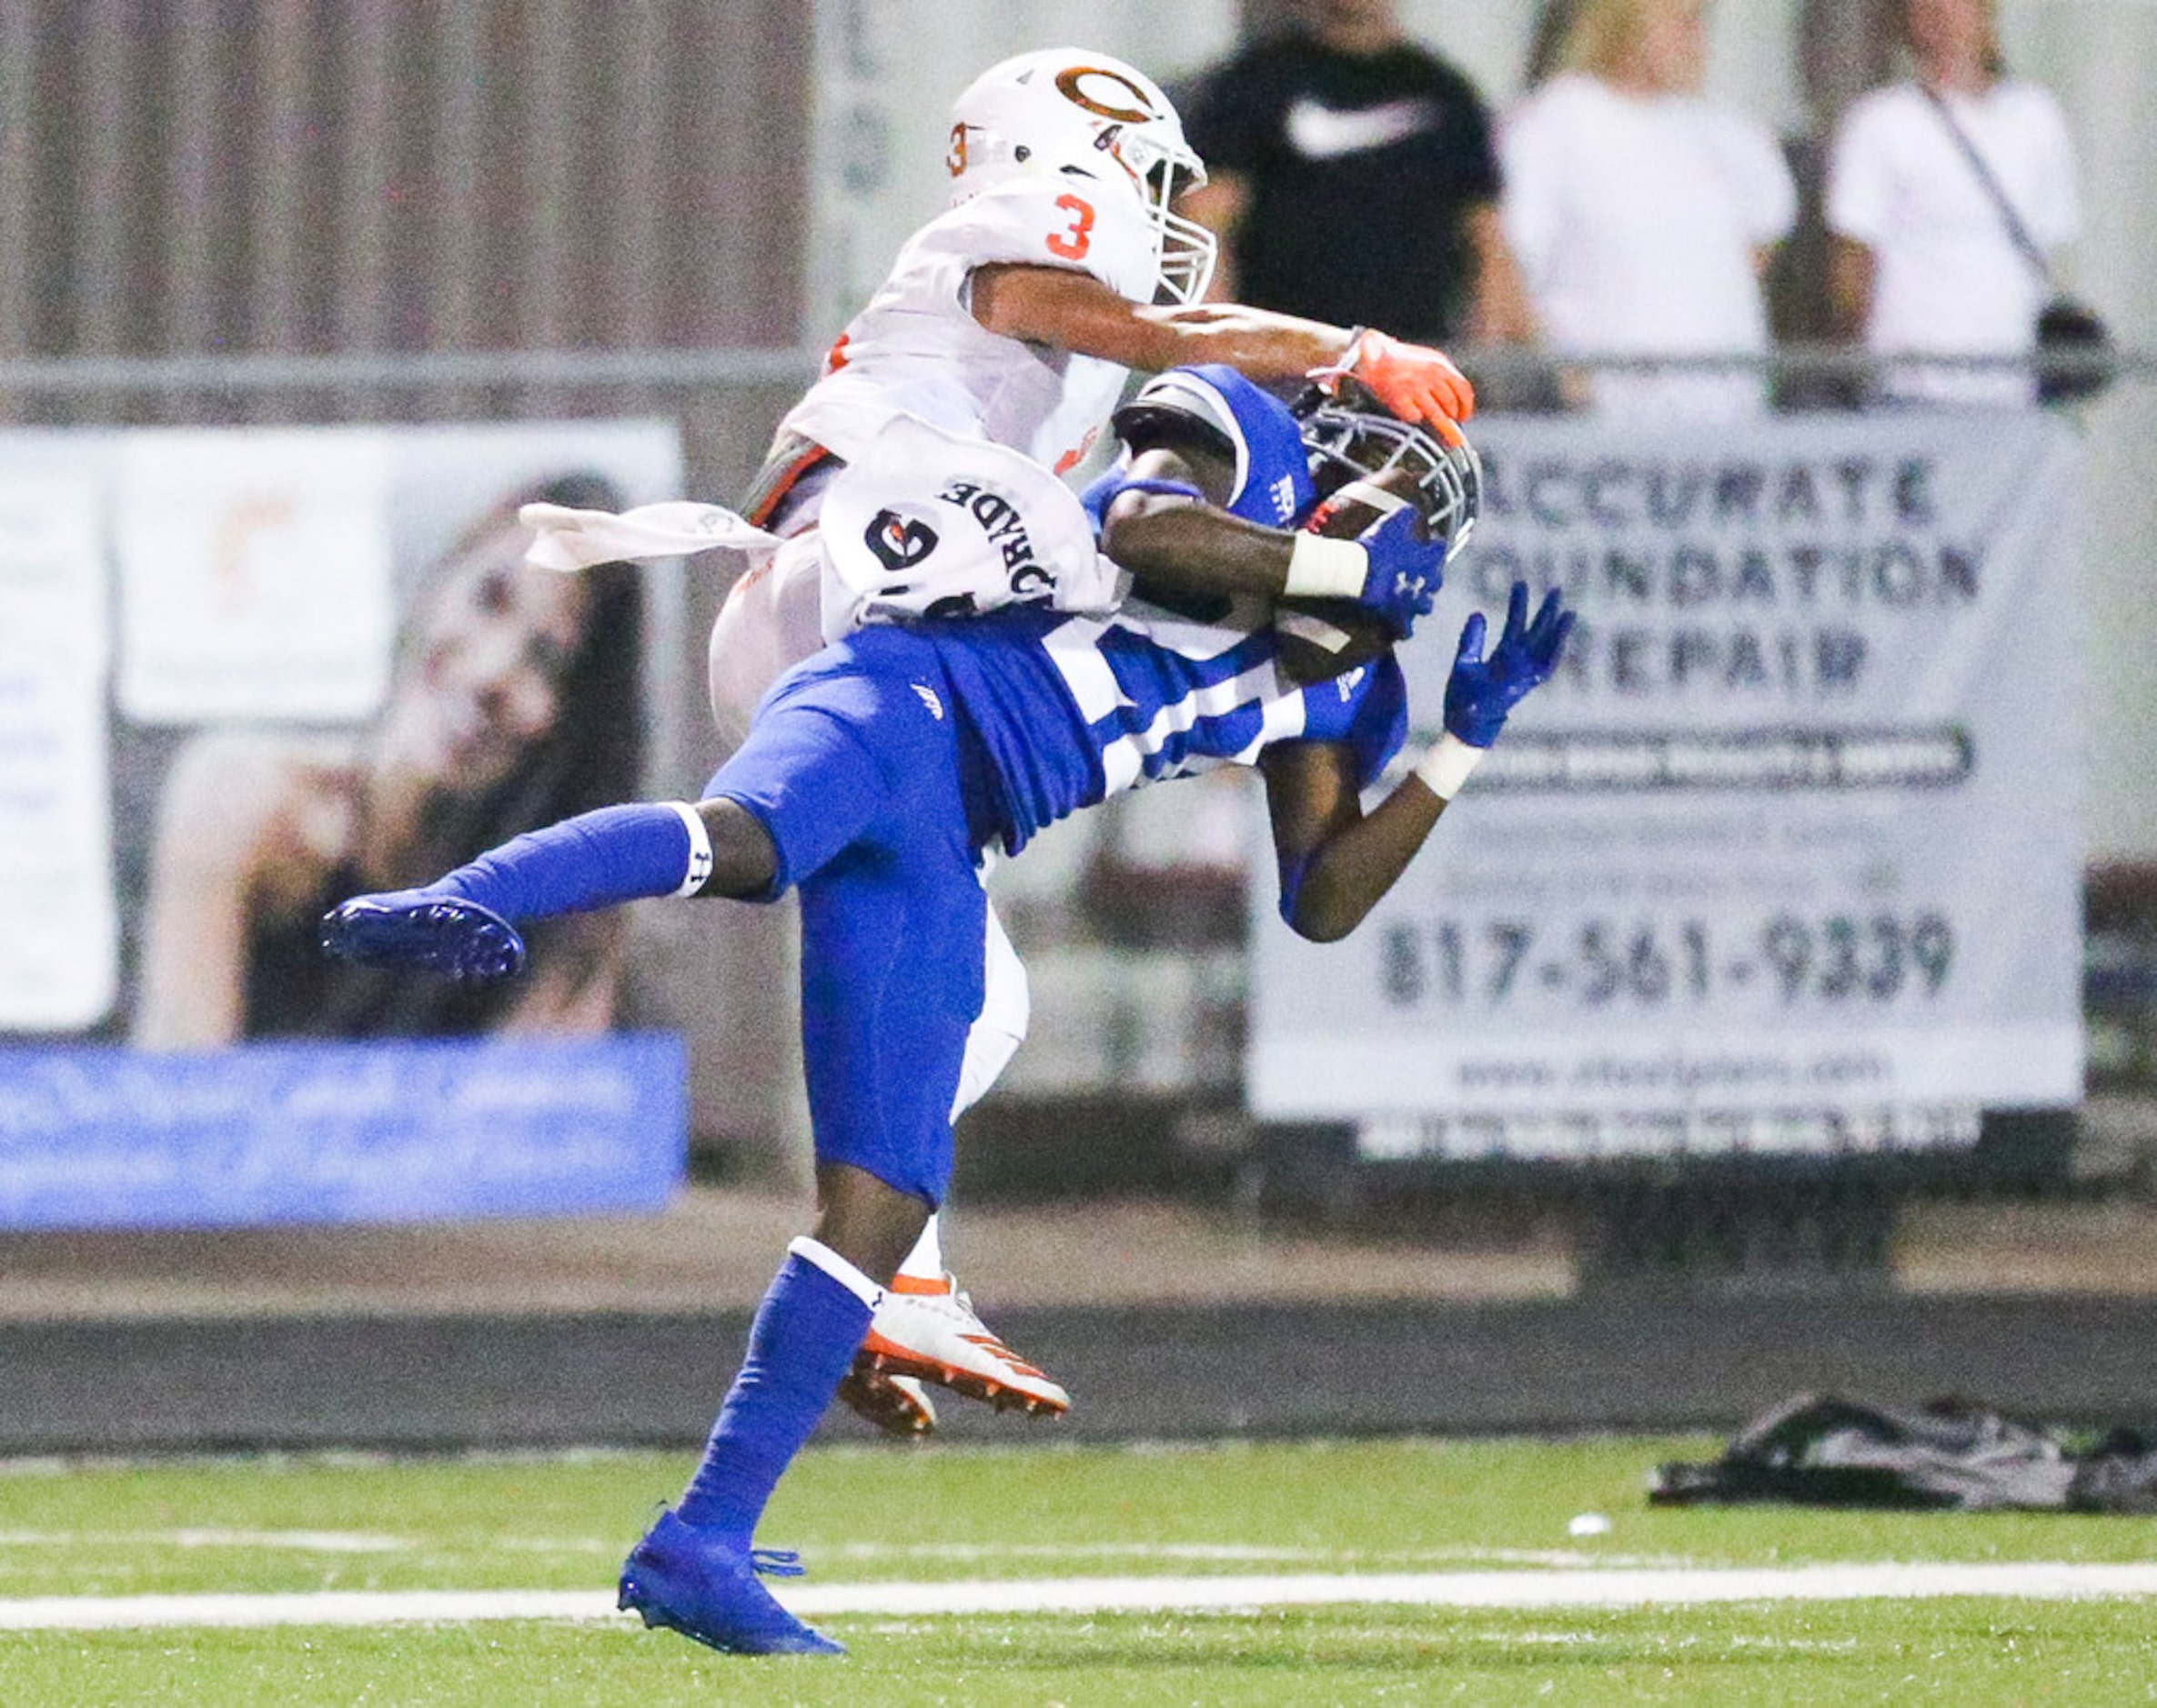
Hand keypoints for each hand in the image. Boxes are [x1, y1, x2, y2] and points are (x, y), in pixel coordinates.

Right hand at [1333, 329, 1474, 441]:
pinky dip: (1416, 419)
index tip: (1464, 417)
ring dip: (1444, 429)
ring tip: (1448, 439)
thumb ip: (1444, 376)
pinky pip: (1415, 417)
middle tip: (1452, 427)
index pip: (1463, 390)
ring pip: (1437, 415)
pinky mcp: (1399, 399)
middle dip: (1453, 419)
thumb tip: (1457, 401)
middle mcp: (1430, 376)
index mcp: (1440, 364)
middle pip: (1451, 405)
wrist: (1374, 352)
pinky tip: (1412, 415)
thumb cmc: (1401, 359)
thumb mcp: (1428, 360)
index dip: (1466, 407)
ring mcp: (1414, 388)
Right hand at [1353, 504, 1446, 636]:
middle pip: (1435, 581)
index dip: (1437, 547)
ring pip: (1424, 606)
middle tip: (1426, 576)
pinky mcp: (1395, 617)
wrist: (1359, 571)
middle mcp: (1422, 581)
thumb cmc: (1375, 546)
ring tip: (1416, 602)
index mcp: (1423, 558)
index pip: (1437, 551)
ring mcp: (1410, 601)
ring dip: (1421, 603)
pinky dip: (1403, 629)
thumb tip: (1412, 510)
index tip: (1435, 544)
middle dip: (1433, 578)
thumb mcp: (1392, 522)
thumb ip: (1405, 515)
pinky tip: (1402, 630)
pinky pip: (1404, 629)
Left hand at [1443, 582, 1572, 746]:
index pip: (1514, 625)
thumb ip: (1471, 640)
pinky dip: (1555, 651)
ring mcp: (1523, 674)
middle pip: (1536, 632)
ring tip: (1567, 611)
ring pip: (1545, 647)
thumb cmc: (1463, 698)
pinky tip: (1562, 636)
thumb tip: (1478, 614)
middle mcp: (1517, 663)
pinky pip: (1545, 667)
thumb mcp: (1464, 662)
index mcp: (1503, 656)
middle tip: (1556, 589)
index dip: (1518, 605)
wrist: (1463, 722)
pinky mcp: (1525, 685)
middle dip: (1546, 612)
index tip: (1521, 584)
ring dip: (1557, 631)